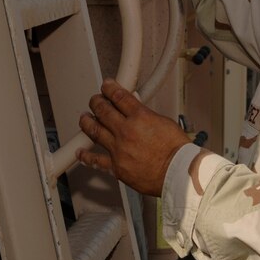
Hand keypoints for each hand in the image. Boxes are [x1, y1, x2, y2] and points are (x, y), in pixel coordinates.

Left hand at [77, 78, 191, 196]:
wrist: (179, 173)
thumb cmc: (177, 151)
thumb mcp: (165, 122)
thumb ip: (147, 116)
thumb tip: (136, 111)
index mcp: (140, 117)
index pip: (119, 96)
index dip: (109, 88)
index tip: (106, 86)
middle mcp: (126, 131)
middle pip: (103, 110)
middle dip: (96, 102)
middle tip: (95, 100)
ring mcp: (118, 149)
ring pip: (95, 131)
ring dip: (87, 122)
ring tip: (84, 118)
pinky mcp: (116, 167)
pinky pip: (96, 160)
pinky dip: (86, 155)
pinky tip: (80, 151)